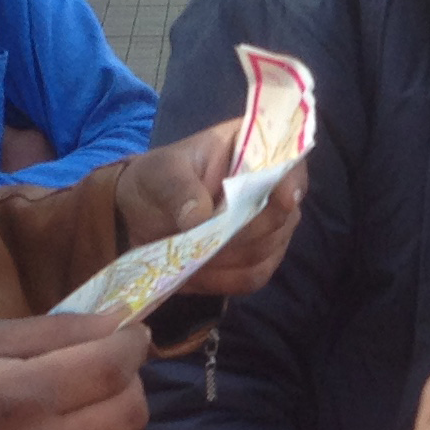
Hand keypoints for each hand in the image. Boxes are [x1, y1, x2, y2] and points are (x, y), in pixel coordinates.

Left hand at [113, 118, 307, 296]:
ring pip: (268, 251)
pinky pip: (253, 277)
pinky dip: (223, 279)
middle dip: (245, 230)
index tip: (282, 199)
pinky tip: (196, 270)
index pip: (289, 162)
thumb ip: (179, 188)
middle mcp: (271, 190)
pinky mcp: (256, 260)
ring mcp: (268, 228)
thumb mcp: (159, 174)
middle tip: (205, 234)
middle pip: (283, 217)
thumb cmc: (156, 181)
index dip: (292, 181)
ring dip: (229, 257)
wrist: (138, 216)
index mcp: (252, 151)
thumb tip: (201, 218)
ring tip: (192, 251)